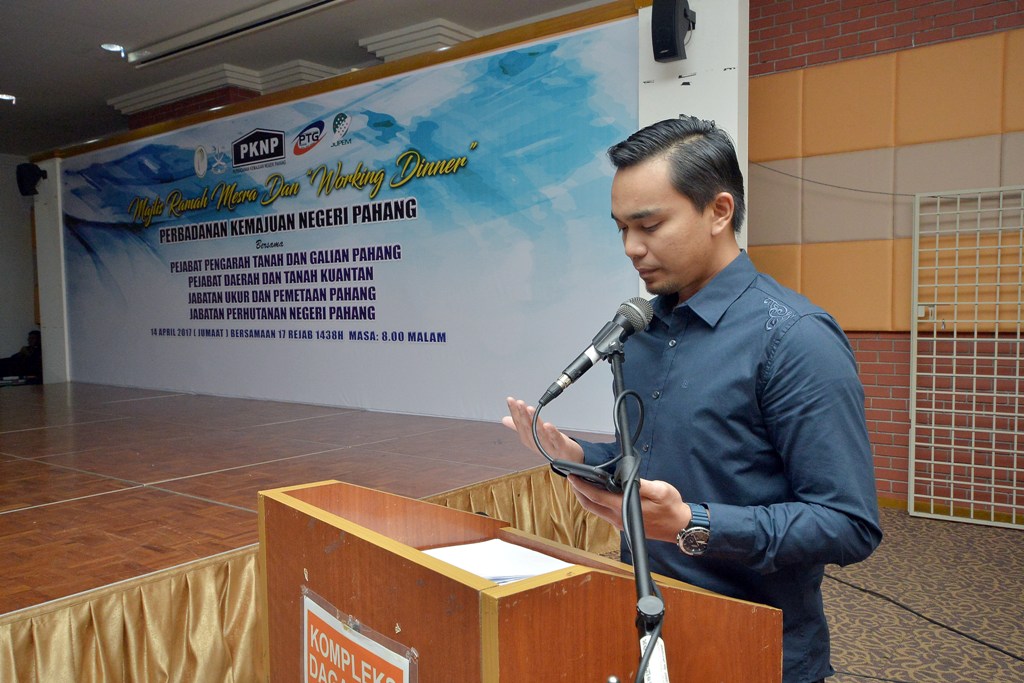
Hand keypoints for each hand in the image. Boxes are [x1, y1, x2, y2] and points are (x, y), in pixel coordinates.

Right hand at [502, 397, 583, 462]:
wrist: (568, 459)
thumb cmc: (550, 445)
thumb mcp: (533, 435)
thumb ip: (519, 427)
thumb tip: (504, 419)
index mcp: (528, 439)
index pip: (519, 424)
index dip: (514, 412)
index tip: (510, 400)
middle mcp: (535, 444)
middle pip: (527, 428)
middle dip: (522, 415)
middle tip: (520, 403)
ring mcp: (547, 447)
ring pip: (539, 433)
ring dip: (534, 421)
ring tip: (530, 409)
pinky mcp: (560, 448)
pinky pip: (555, 440)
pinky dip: (551, 432)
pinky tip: (547, 424)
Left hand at [568, 475, 690, 544]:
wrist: (680, 527)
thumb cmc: (672, 508)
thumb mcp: (661, 490)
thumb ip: (642, 484)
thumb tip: (626, 478)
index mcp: (623, 507)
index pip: (596, 496)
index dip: (582, 486)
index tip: (572, 476)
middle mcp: (618, 518)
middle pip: (591, 505)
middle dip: (579, 492)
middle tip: (572, 479)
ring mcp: (620, 523)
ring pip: (596, 511)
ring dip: (586, 498)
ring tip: (582, 485)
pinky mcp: (624, 524)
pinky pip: (604, 513)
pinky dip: (596, 503)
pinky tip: (598, 495)